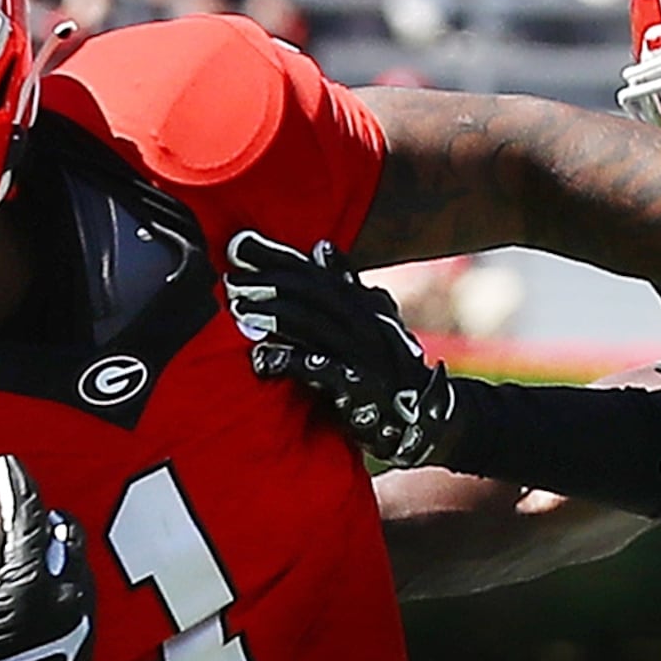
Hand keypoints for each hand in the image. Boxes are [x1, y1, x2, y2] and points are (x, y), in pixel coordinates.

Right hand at [0, 456, 96, 660]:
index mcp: (30, 583)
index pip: (28, 517)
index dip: (17, 484)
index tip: (7, 465)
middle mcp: (66, 601)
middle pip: (68, 539)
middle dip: (49, 518)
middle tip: (30, 510)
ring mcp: (81, 629)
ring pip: (82, 572)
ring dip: (63, 555)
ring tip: (43, 548)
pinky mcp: (85, 654)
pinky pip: (84, 608)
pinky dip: (69, 591)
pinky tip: (53, 594)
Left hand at [225, 231, 460, 468]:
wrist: (429, 418)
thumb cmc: (390, 368)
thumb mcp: (375, 321)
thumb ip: (346, 287)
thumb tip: (321, 247)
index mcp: (366, 303)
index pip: (315, 272)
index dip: (276, 256)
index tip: (238, 243)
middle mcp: (366, 323)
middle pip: (312, 292)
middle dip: (269, 282)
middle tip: (231, 279)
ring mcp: (363, 355)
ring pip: (313, 325)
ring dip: (272, 315)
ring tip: (238, 309)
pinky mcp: (358, 391)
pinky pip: (320, 370)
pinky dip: (290, 360)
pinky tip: (261, 358)